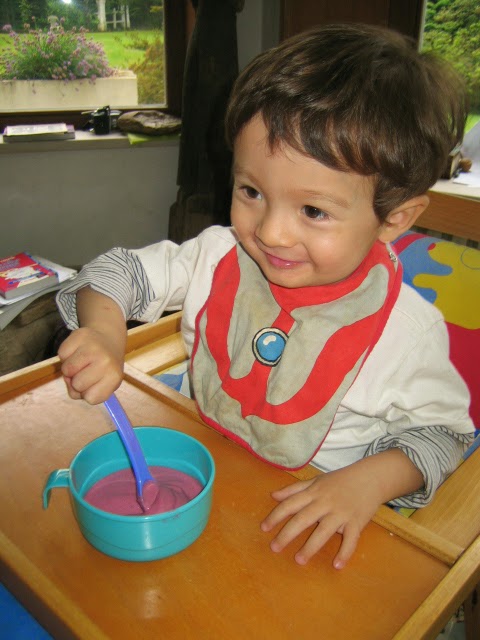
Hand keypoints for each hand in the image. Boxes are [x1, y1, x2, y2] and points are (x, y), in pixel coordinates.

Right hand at [58, 327, 124, 403]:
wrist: (108, 337)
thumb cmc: (103, 366)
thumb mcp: (102, 384)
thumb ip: (84, 392)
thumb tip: (69, 382)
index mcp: (114, 376)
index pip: (91, 398)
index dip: (87, 393)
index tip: (93, 383)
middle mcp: (106, 362)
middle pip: (77, 385)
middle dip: (77, 380)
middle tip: (85, 370)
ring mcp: (93, 347)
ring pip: (66, 370)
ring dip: (70, 369)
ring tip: (81, 361)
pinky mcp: (80, 335)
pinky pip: (62, 355)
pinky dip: (66, 355)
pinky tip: (77, 351)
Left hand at [261, 463, 384, 568]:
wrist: (371, 477)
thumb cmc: (340, 480)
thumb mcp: (316, 480)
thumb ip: (294, 489)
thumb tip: (273, 495)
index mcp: (314, 492)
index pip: (291, 503)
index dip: (276, 515)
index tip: (264, 528)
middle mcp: (325, 502)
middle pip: (303, 518)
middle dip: (287, 533)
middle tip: (274, 548)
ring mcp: (341, 513)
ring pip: (324, 531)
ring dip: (311, 546)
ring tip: (299, 560)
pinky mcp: (357, 522)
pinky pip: (351, 539)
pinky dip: (345, 552)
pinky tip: (337, 565)